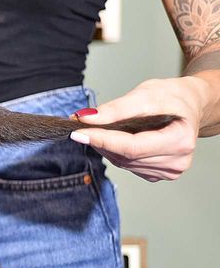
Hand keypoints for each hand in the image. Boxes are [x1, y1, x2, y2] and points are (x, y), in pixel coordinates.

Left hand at [69, 77, 209, 181]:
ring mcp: (169, 171)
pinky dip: (115, 152)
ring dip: (105, 146)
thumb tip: (86, 118)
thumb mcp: (146, 94)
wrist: (189, 104)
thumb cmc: (173, 97)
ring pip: (123, 163)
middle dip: (100, 141)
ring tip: (101, 129)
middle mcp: (177, 161)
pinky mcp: (159, 173)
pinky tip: (115, 139)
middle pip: (125, 156)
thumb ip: (116, 109)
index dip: (103, 140)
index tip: (78, 132)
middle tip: (82, 125)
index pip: (131, 147)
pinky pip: (127, 165)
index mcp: (180, 141)